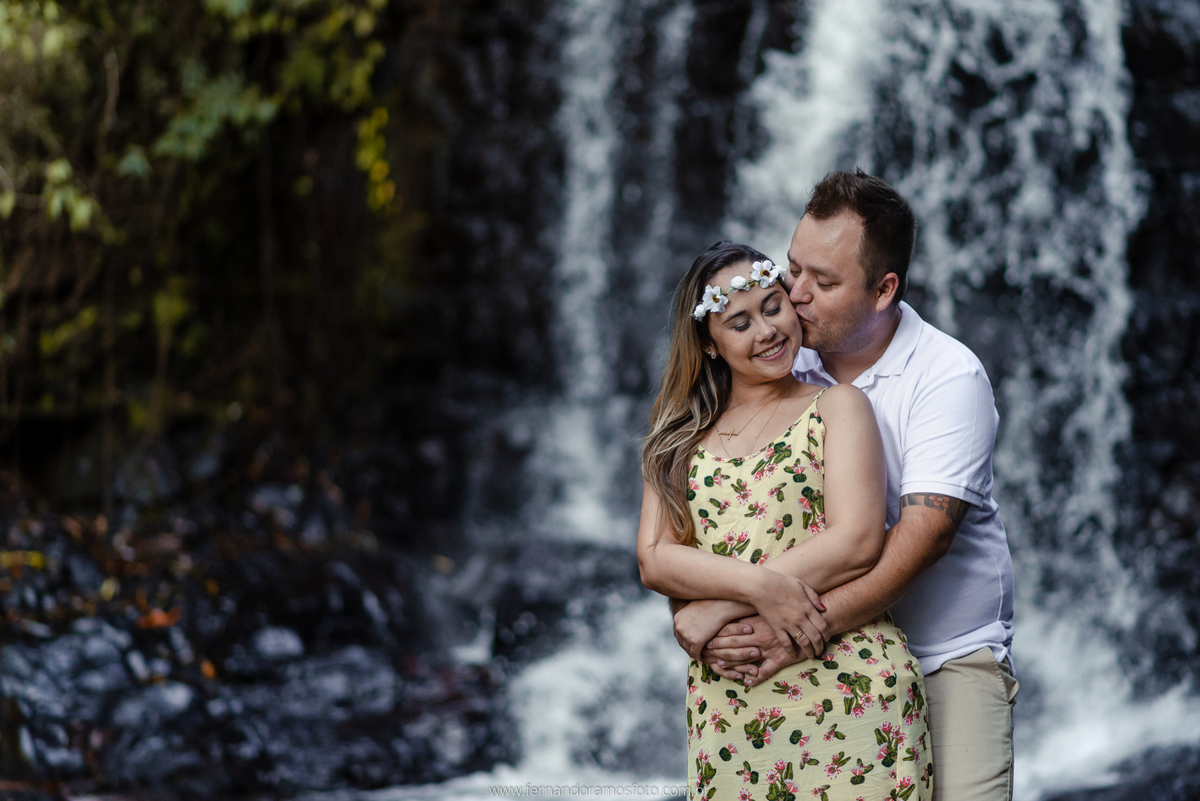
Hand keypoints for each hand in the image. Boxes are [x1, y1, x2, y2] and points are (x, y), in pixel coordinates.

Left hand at [673, 600, 742, 660]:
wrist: (721, 606)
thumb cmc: (711, 605)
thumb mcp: (694, 609)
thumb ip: (689, 617)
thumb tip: (691, 625)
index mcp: (677, 618)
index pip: (678, 633)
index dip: (685, 639)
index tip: (692, 643)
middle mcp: (678, 626)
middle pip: (682, 642)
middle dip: (689, 647)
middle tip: (697, 651)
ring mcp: (685, 634)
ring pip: (688, 649)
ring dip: (694, 652)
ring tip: (701, 655)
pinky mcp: (695, 641)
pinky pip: (695, 653)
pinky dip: (699, 656)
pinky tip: (704, 657)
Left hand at [704, 614, 823, 687]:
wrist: (816, 619)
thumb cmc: (793, 611)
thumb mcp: (772, 607)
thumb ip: (759, 605)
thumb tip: (742, 598)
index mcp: (757, 622)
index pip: (733, 628)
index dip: (719, 633)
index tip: (707, 637)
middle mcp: (761, 635)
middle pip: (735, 643)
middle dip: (720, 648)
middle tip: (706, 652)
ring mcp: (770, 648)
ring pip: (747, 658)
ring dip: (732, 663)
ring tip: (719, 667)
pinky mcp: (781, 658)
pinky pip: (766, 670)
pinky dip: (756, 677)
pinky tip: (747, 682)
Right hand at [749, 572, 827, 659]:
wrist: (760, 586)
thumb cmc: (781, 582)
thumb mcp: (801, 584)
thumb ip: (814, 596)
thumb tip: (823, 608)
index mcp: (807, 607)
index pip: (823, 626)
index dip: (827, 635)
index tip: (827, 639)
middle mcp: (800, 618)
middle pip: (815, 637)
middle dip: (820, 646)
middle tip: (820, 651)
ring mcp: (788, 624)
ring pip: (803, 643)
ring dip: (809, 651)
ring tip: (811, 655)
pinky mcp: (776, 628)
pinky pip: (786, 643)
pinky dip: (791, 651)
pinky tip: (794, 655)